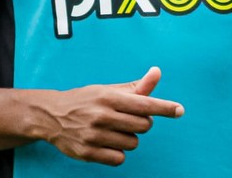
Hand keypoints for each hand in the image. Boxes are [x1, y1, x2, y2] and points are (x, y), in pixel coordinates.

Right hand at [44, 66, 183, 165]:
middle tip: (127, 118)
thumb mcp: (108, 90)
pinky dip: (118, 153)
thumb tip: (157, 72)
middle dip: (141, 123)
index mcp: (109, 97)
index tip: (180, 110)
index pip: (144, 104)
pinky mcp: (87, 153)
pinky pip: (119, 159)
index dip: (164, 107)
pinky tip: (108, 143)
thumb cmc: (87, 100)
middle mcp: (101, 116)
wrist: (51, 116)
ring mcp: (94, 136)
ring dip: (129, 138)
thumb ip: (136, 86)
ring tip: (114, 130)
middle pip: (144, 126)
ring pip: (133, 143)